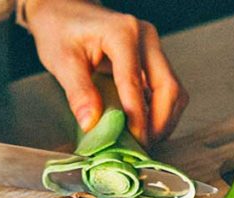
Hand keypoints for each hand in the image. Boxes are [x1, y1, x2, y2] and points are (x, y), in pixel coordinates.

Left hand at [23, 0, 187, 145]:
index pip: (135, 83)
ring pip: (173, 90)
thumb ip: (78, 92)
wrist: (63, 10)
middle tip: (143, 148)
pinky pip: (165, 88)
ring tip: (144, 142)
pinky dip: (159, 111)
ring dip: (163, 120)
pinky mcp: (152, 58)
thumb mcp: (62, 61)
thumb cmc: (59, 30)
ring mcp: (152, 47)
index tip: (134, 144)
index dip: (137, 118)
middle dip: (159, 123)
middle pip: (168, 87)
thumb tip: (92, 124)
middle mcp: (145, 37)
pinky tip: (144, 127)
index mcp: (123, 34)